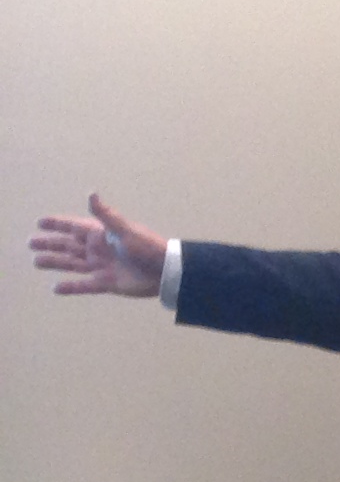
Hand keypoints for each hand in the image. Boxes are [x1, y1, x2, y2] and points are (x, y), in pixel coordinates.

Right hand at [30, 194, 167, 296]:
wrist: (166, 271)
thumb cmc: (147, 247)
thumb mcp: (124, 229)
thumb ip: (105, 214)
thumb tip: (91, 193)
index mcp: (101, 234)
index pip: (74, 227)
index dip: (58, 224)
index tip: (40, 222)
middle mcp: (98, 249)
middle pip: (69, 245)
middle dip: (51, 243)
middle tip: (31, 243)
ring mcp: (102, 266)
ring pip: (72, 264)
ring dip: (55, 263)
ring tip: (37, 262)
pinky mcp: (107, 283)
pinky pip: (84, 285)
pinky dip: (70, 287)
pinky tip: (55, 288)